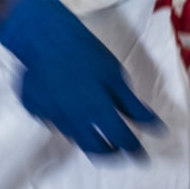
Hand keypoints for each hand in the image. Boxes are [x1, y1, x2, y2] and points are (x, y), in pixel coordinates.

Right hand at [0, 0, 157, 153]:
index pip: (122, 141)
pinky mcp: (33, 107)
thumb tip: (156, 128)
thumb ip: (134, 106)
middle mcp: (74, 119)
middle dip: (109, 153)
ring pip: (72, 135)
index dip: (133, 148)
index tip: (138, 152)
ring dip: (86, 133)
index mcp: (98, 111)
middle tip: (116, 148)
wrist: (43, 35)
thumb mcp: (116, 76)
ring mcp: (50, 114)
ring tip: (91, 119)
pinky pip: (50, 119)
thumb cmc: (84, 52)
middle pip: (94, 149)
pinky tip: (64, 102)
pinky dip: (61, 117)